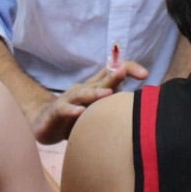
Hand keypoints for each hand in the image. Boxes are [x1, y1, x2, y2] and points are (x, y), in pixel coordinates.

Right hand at [30, 57, 148, 144]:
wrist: (44, 122)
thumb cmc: (76, 117)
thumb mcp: (97, 109)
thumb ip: (116, 104)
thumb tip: (145, 105)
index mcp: (95, 87)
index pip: (113, 72)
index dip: (128, 69)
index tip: (145, 74)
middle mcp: (83, 90)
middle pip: (101, 81)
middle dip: (114, 76)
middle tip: (126, 72)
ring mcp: (69, 100)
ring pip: (82, 93)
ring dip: (95, 93)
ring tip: (108, 93)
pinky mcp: (56, 112)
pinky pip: (64, 110)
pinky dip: (72, 111)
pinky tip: (80, 112)